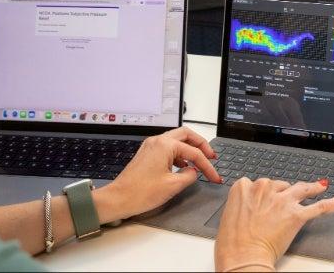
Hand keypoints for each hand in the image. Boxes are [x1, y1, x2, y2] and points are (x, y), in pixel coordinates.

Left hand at [95, 127, 220, 222]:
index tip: (214, 176)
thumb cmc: (140, 193)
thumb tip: (194, 172)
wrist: (118, 199)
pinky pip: (168, 147)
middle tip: (211, 156)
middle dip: (201, 145)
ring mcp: (151, 146)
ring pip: (177, 139)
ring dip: (190, 148)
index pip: (194, 153)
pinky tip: (183, 166)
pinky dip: (179, 154)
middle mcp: (157, 141)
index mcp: (165, 146)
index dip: (208, 166)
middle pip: (186, 135)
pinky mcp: (147, 154)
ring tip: (200, 161)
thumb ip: (189, 176)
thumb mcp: (173, 186)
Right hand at [214, 178, 333, 270]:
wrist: (242, 257)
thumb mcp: (230, 215)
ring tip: (321, 186)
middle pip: (281, 184)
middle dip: (284, 194)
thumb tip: (252, 209)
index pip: (261, 183)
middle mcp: (265, 189)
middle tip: (283, 206)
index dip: (265, 195)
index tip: (265, 202)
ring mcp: (283, 201)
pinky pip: (321, 206)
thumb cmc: (232, 243)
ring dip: (312, 188)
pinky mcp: (297, 215)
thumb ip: (244, 205)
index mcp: (245, 186)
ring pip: (302, 189)